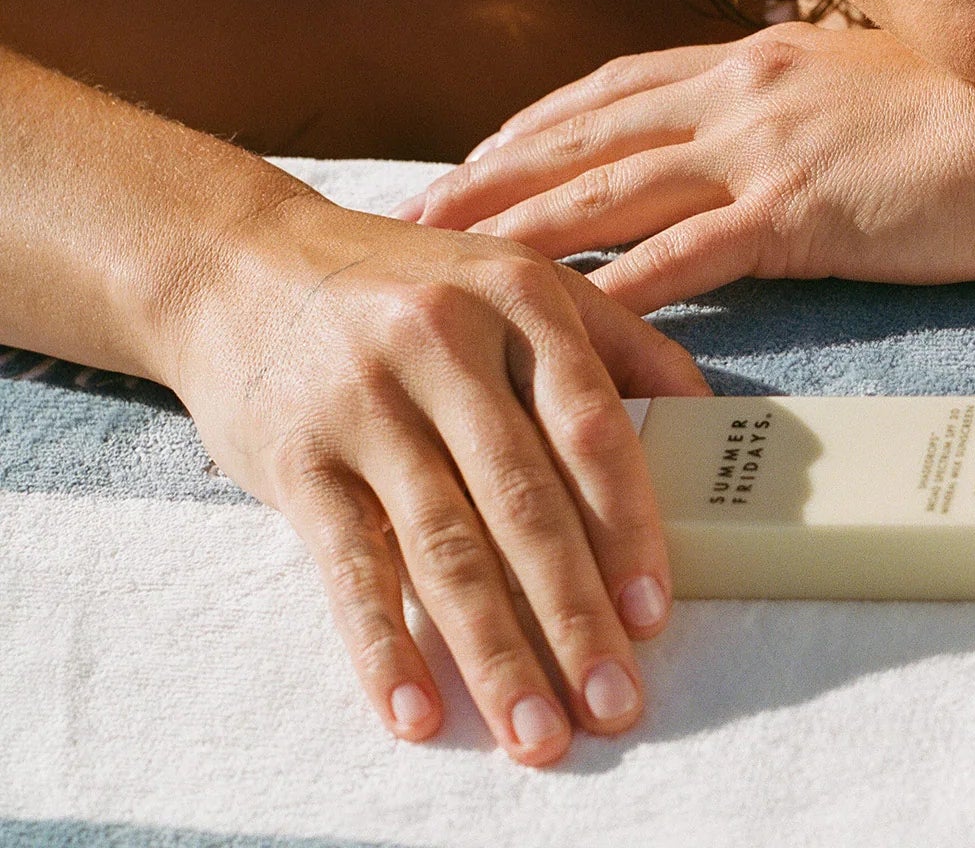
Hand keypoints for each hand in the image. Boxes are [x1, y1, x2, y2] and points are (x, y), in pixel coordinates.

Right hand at [164, 193, 708, 765]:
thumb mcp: (519, 276)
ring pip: (446, 547)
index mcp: (521, 299)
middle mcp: (447, 345)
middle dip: (575, 614)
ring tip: (537, 732)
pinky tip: (418, 712)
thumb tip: (708, 414)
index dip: (629, 525)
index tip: (655, 612)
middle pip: (525, 501)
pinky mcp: (297, 459)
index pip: (592, 427)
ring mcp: (367, 404)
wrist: (245, 263)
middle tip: (614, 703)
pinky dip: (383, 648)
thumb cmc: (414, 282)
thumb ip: (615, 341)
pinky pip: (349, 567)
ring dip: (496, 653)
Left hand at [401, 24, 974, 309]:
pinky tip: (555, 322)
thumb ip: (804, 96)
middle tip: (416, 213)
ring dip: (517, 226)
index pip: (616, 84)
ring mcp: (767, 146)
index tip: (478, 155)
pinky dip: (610, 288)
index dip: (537, 122)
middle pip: (585, 128)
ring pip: (607, 186)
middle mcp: (746, 88)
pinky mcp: (798, 213)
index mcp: (762, 56)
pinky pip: (680, 254)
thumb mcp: (873, 83)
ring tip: (445, 264)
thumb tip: (769, 124)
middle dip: (495, 171)